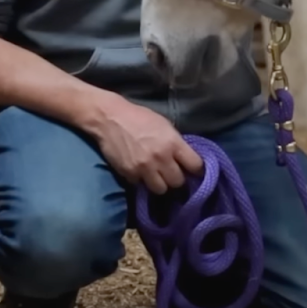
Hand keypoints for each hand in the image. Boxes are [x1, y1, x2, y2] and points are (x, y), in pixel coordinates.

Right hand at [88, 94, 203, 194]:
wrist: (110, 118)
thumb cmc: (140, 117)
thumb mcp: (165, 125)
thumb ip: (176, 143)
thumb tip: (186, 158)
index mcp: (173, 143)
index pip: (195, 165)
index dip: (196, 169)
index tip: (193, 170)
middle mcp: (161, 158)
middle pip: (178, 182)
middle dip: (177, 178)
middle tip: (172, 173)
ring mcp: (144, 168)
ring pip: (161, 189)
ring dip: (161, 184)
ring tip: (157, 176)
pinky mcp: (129, 174)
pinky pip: (141, 185)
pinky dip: (142, 181)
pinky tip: (140, 172)